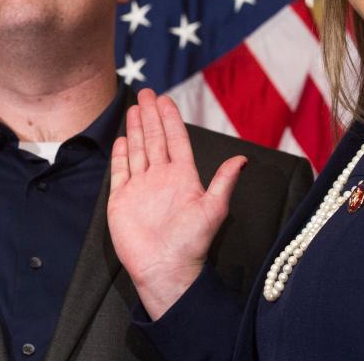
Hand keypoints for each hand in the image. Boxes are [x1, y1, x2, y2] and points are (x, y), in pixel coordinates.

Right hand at [108, 89, 245, 319]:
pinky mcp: (122, 200)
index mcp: (183, 177)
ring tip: (134, 108)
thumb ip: (224, 182)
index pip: (176, 140)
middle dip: (151, 115)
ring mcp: (141, 188)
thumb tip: (243, 159)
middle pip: (155, 139)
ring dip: (137, 129)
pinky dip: (120, 154)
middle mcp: (161, 178)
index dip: (171, 119)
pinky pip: (120, 171)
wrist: (165, 269)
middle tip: (146, 92)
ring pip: (138, 150)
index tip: (165, 99)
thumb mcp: (213, 210)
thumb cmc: (192, 243)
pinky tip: (121, 139)